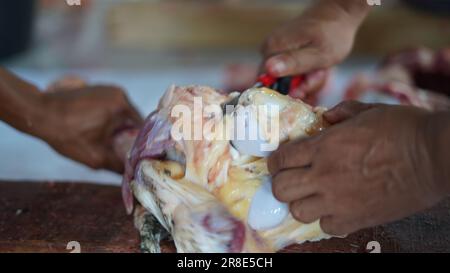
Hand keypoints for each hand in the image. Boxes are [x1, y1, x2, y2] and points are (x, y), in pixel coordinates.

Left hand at [38, 85, 142, 172]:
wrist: (38, 113)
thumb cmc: (66, 134)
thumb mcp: (95, 157)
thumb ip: (117, 166)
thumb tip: (131, 173)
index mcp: (122, 105)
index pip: (142, 128)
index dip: (138, 143)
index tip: (132, 154)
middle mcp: (118, 93)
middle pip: (131, 120)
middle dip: (126, 135)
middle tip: (116, 149)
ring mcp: (106, 88)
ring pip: (120, 114)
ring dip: (115, 127)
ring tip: (104, 140)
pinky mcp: (96, 88)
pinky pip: (109, 107)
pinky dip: (106, 118)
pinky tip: (94, 129)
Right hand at [262, 4, 362, 77]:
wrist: (339, 15)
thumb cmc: (332, 34)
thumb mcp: (318, 54)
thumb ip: (294, 63)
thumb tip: (270, 69)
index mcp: (272, 49)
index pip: (267, 84)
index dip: (288, 91)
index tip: (308, 86)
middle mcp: (268, 49)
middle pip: (277, 83)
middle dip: (300, 85)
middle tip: (318, 75)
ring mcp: (274, 51)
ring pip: (285, 79)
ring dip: (305, 80)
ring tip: (320, 70)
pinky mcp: (281, 53)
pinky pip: (289, 72)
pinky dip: (304, 75)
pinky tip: (315, 68)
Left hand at [267, 101, 448, 234]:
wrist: (434, 156)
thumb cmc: (403, 128)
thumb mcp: (368, 110)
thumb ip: (340, 113)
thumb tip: (325, 118)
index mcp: (324, 147)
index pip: (280, 159)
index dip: (275, 161)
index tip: (280, 161)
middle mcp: (325, 175)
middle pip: (281, 189)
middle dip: (281, 182)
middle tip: (292, 178)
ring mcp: (339, 201)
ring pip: (298, 212)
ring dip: (301, 203)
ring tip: (312, 195)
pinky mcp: (357, 219)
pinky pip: (326, 227)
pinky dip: (326, 219)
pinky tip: (335, 208)